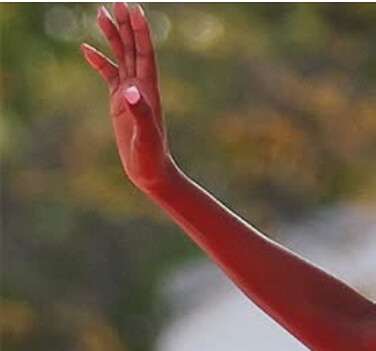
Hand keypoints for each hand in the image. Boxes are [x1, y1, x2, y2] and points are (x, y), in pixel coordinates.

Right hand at [82, 3, 172, 193]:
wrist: (150, 170)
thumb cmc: (151, 155)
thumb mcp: (146, 135)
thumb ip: (140, 112)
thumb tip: (130, 90)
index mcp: (149, 90)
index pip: (145, 54)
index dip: (141, 32)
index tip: (135, 10)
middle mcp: (141, 86)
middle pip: (133, 49)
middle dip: (125, 26)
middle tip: (117, 2)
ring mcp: (130, 92)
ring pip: (121, 57)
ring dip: (113, 36)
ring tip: (100, 13)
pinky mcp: (119, 101)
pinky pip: (108, 75)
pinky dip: (99, 61)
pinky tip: (86, 48)